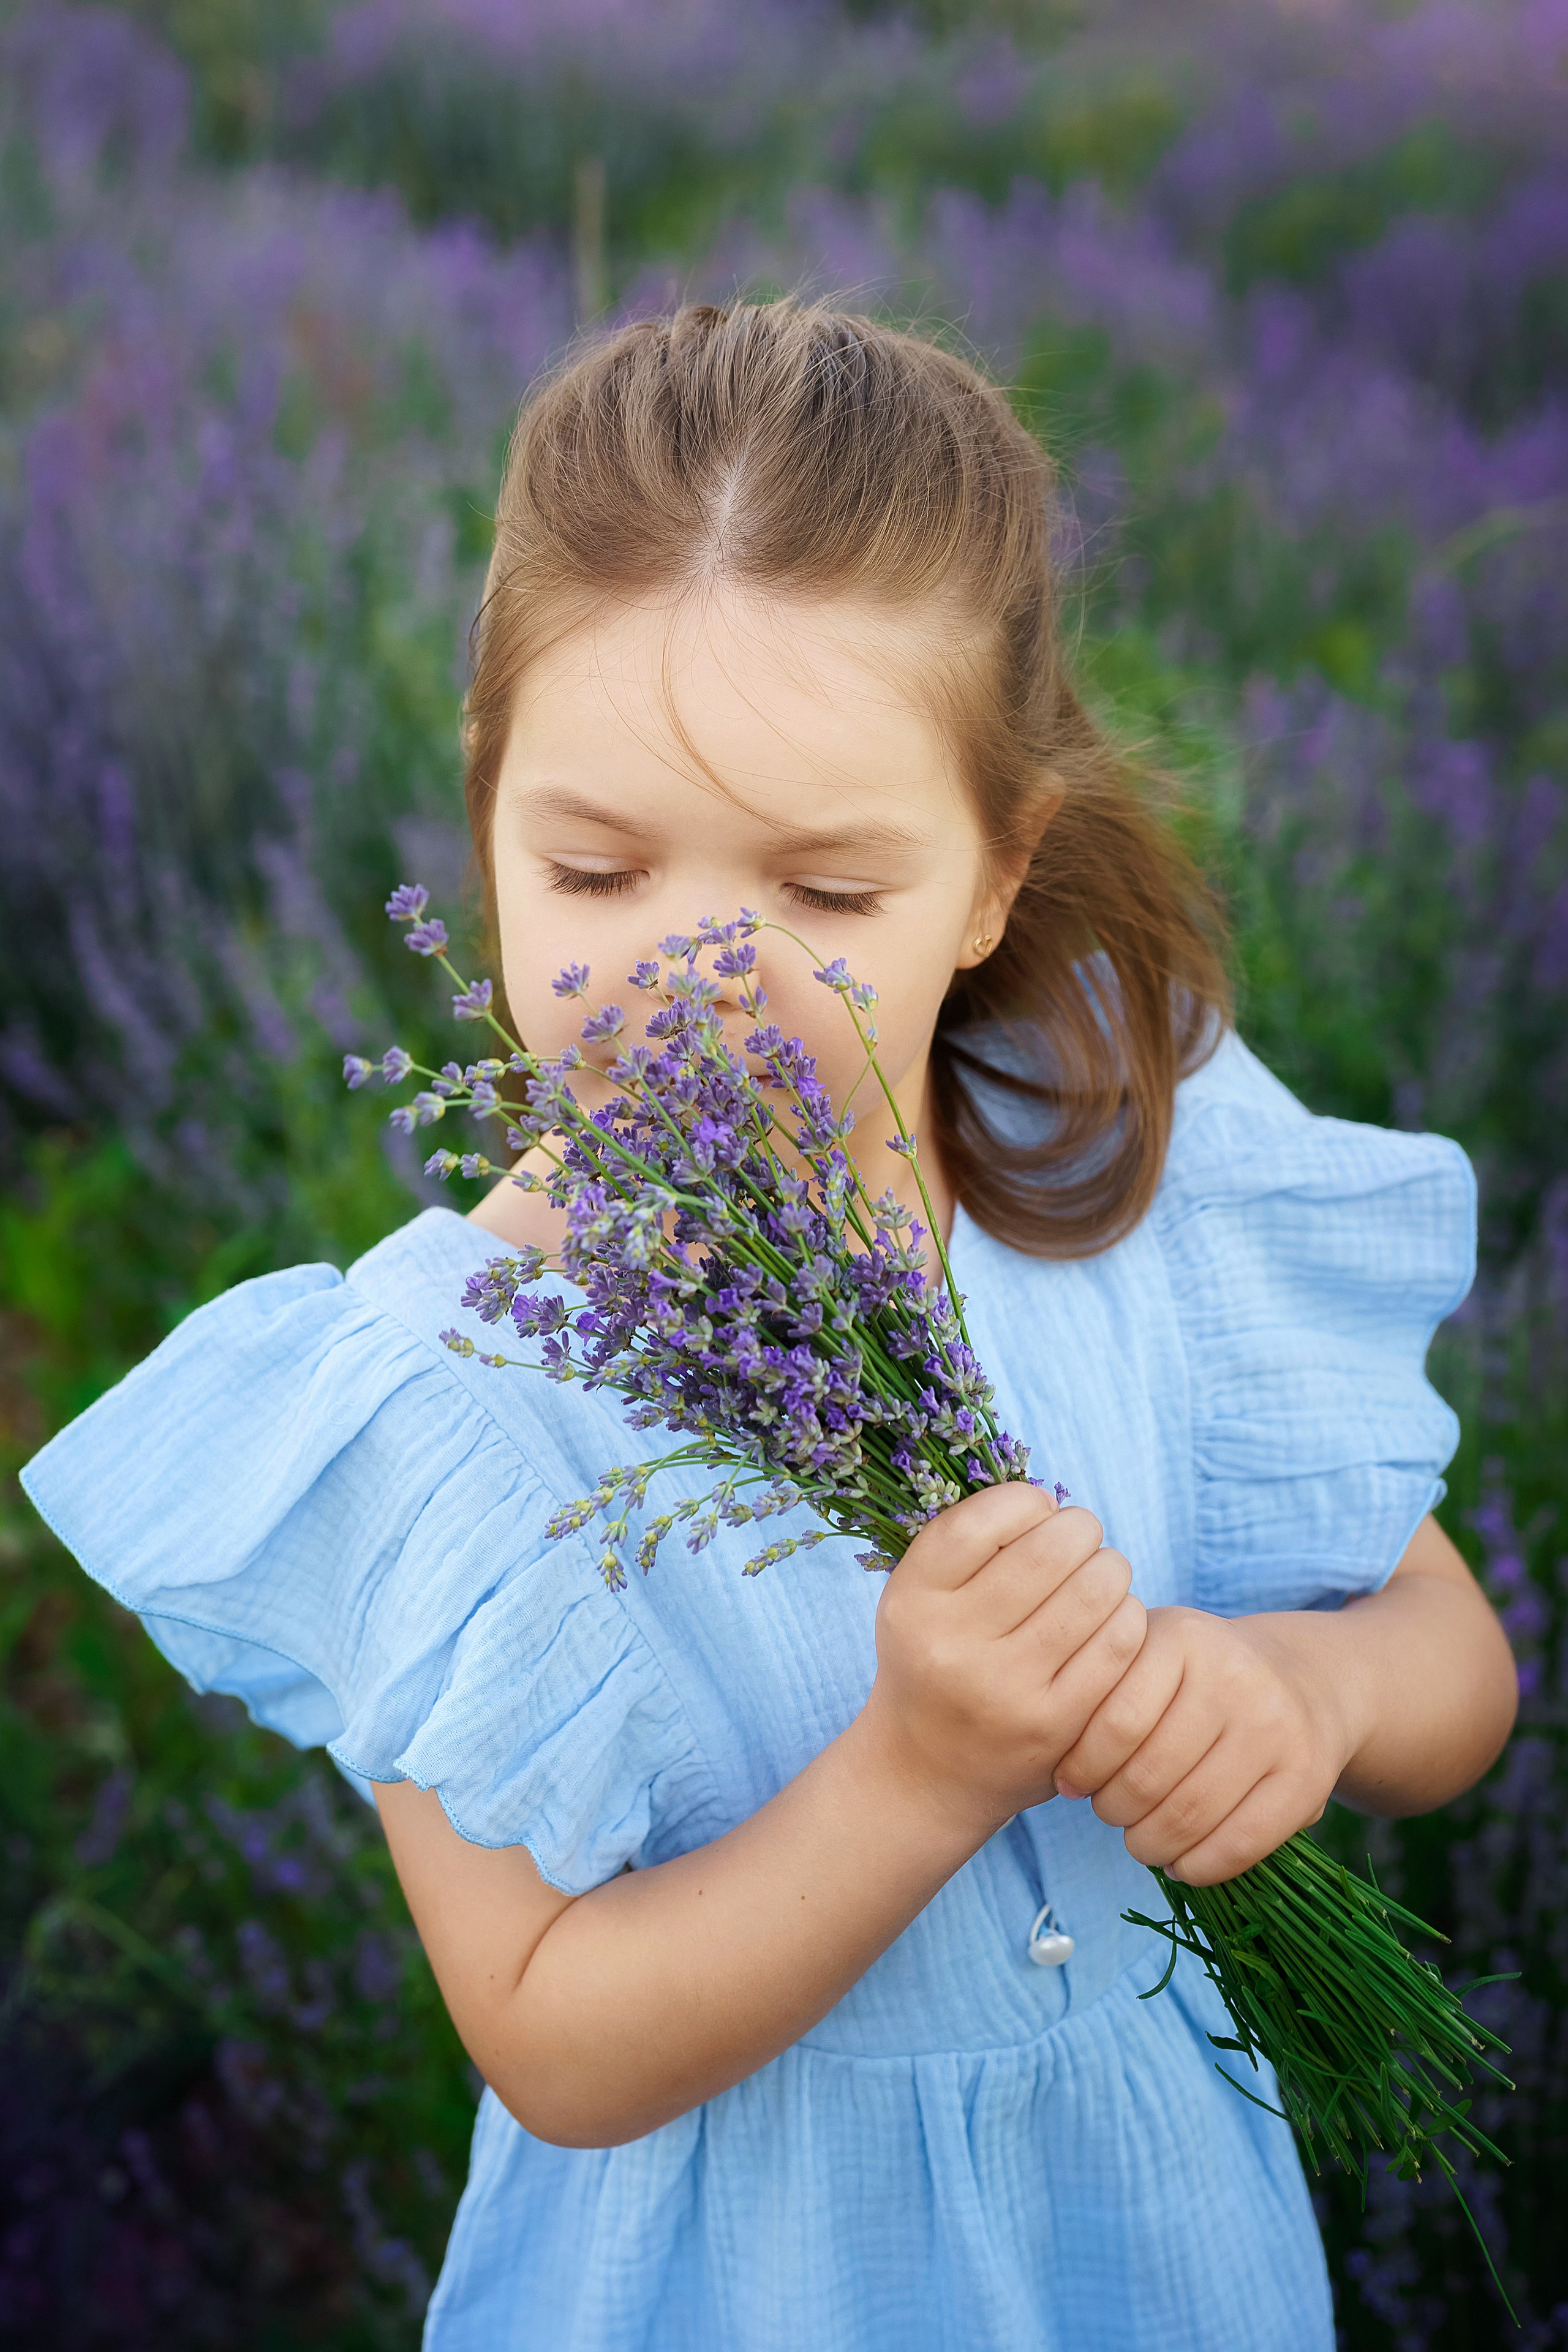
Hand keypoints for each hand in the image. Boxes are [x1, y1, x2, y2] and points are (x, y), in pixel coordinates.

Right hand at [858, 1484, 1147, 1839]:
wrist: (926, 1771)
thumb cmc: (936, 1658)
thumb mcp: (922, 1596)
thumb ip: (969, 1543)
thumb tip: (1049, 1501)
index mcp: (913, 1599)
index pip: (988, 1518)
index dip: (1028, 1502)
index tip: (1038, 1513)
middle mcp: (951, 1644)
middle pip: (1051, 1550)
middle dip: (1080, 1531)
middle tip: (1082, 1539)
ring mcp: (1005, 1689)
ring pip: (1095, 1591)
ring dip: (1110, 1569)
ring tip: (1100, 1576)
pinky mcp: (1055, 1724)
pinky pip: (1119, 1644)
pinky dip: (1127, 1617)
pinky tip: (1113, 1619)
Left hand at [1051, 1605, 1357, 1885]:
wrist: (1304, 1680)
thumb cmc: (1198, 1681)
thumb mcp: (1151, 1658)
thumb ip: (1103, 1695)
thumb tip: (1061, 1779)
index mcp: (1181, 1637)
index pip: (1114, 1722)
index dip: (1082, 1766)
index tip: (1071, 1782)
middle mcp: (1234, 1675)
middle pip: (1148, 1775)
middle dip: (1113, 1809)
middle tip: (1108, 1812)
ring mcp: (1276, 1727)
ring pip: (1189, 1814)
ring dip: (1149, 1843)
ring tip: (1140, 1839)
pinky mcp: (1307, 1778)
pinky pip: (1239, 1843)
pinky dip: (1198, 1867)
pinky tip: (1181, 1862)